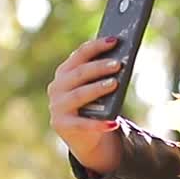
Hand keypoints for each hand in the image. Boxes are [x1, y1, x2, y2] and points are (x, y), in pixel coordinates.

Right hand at [47, 36, 124, 174]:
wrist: (83, 137)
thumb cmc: (92, 105)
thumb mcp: (94, 88)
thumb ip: (101, 76)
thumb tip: (122, 62)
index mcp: (64, 73)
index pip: (80, 55)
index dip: (96, 46)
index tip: (114, 41)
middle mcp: (57, 87)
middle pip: (79, 73)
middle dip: (99, 67)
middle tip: (118, 64)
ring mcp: (57, 106)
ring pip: (79, 95)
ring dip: (97, 88)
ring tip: (114, 84)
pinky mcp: (62, 125)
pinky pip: (82, 124)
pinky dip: (98, 123)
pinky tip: (113, 123)